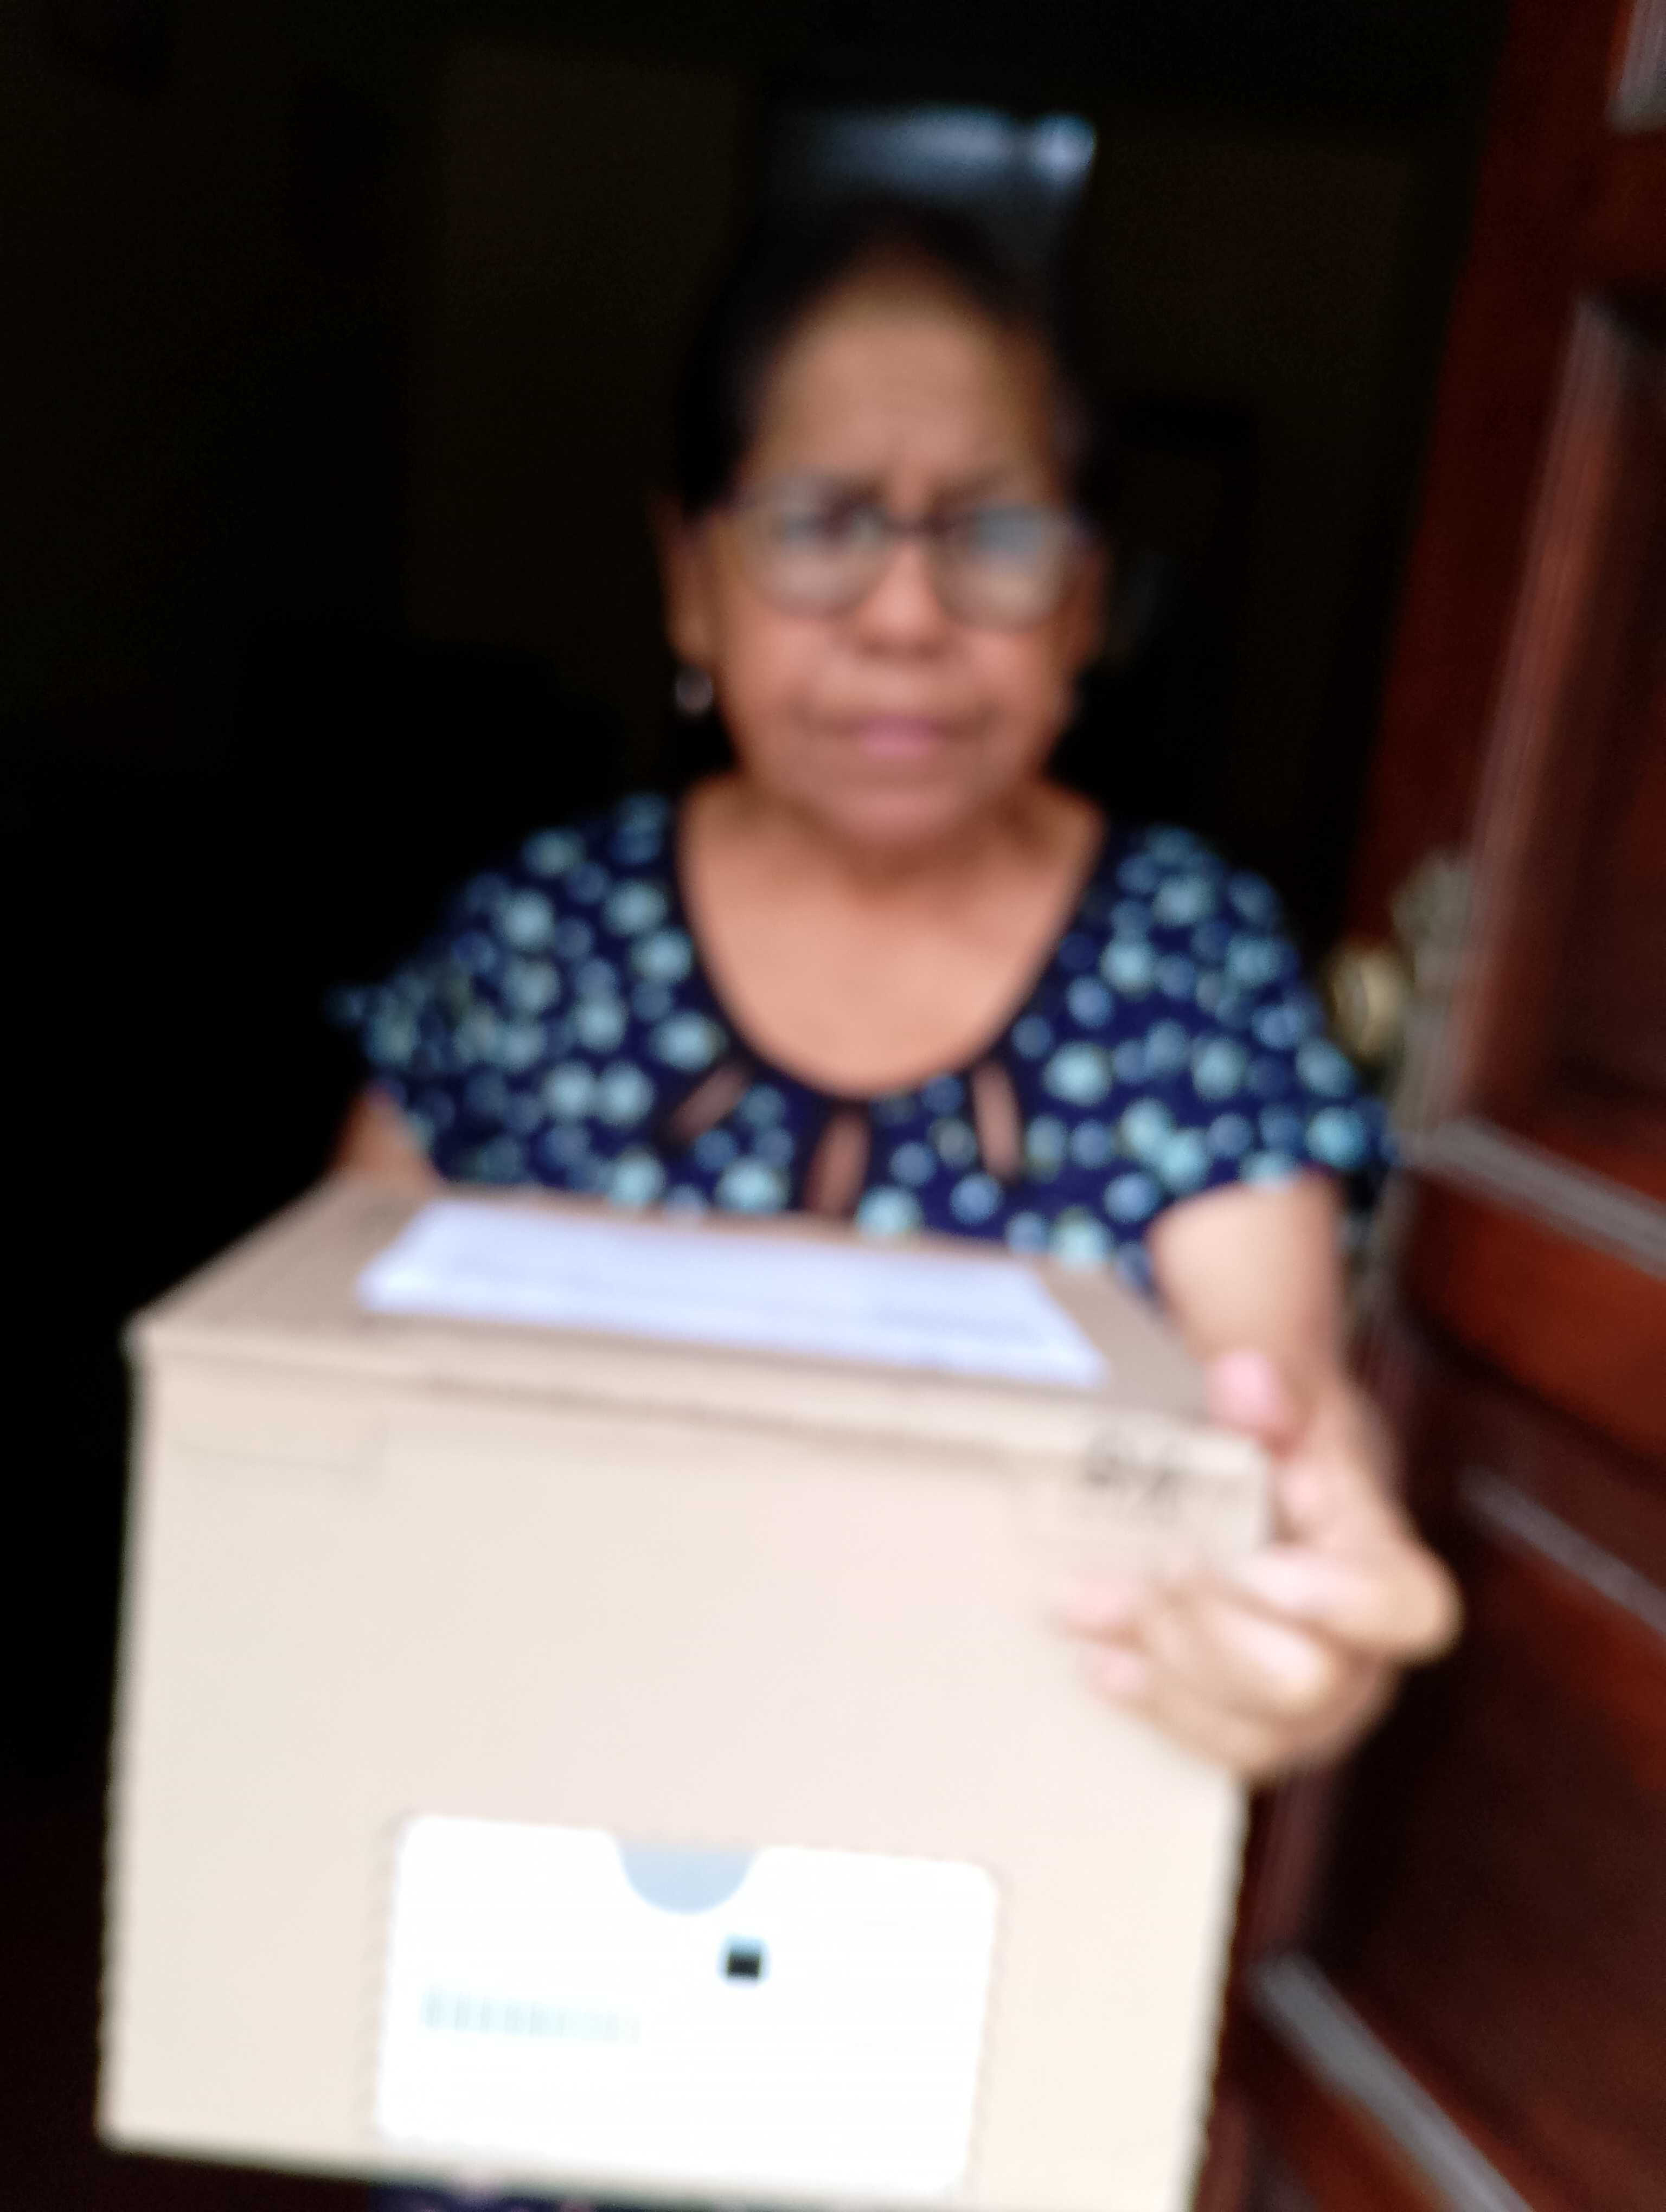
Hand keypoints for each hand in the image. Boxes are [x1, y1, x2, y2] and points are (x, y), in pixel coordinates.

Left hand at [1053, 1350, 1461, 1781]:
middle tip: (1152, 1570)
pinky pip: (1215, 1749)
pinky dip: (1151, 1703)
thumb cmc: (1275, 1434)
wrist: (1255, 1472)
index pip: (1409, 1612)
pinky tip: (1095, 1661)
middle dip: (1213, 1632)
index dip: (1339, 1604)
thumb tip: (1245, 1381)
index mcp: (1383, 1564)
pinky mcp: (1254, 1724)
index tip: (1253, 1564)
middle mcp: (1362, 1654)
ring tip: (1086, 1609)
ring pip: (1258, 1736)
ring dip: (1166, 1671)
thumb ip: (1273, 1377)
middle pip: (1310, 1683)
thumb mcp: (1279, 1386)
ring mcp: (1311, 1704)